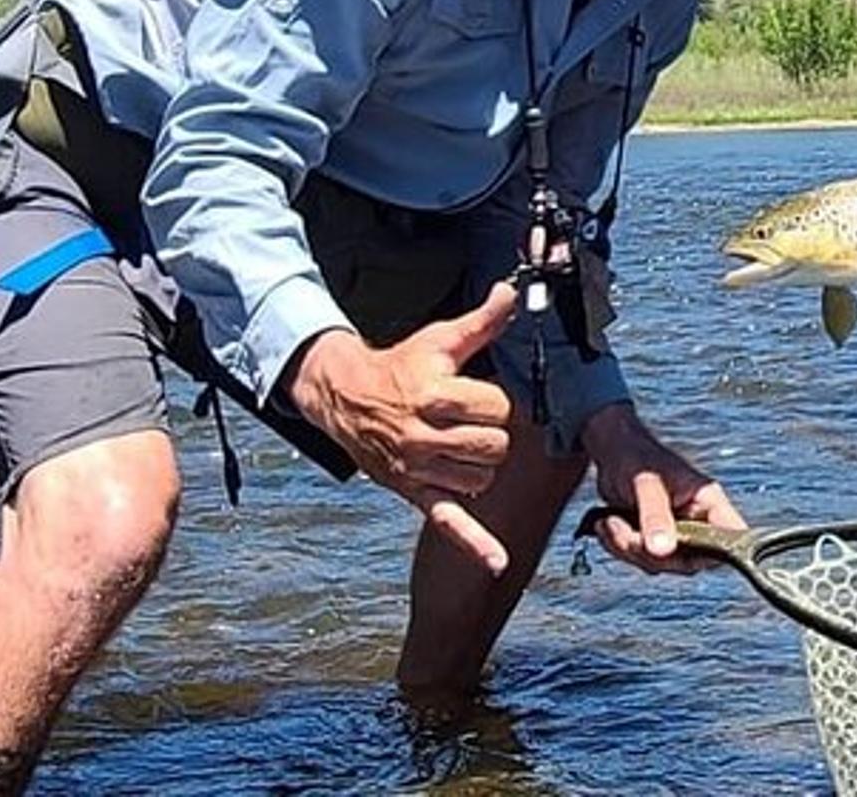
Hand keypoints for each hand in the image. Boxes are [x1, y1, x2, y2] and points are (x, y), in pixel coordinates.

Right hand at [289, 283, 516, 573]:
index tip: (483, 396)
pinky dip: (474, 544)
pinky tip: (495, 562)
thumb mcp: (438, 340)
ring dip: (481, 465)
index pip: (497, 410)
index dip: (498, 403)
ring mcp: (418, 469)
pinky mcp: (415, 493)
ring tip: (460, 444)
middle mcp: (423, 437)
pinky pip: (449, 522)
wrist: (344, 397)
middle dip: (492, 434)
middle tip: (473, 421)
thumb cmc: (400, 366)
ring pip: (481, 479)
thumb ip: (481, 323)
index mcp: (433, 396)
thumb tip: (511, 293)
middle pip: (493, 448)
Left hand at [583, 403, 743, 573]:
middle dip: (652, 553)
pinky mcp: (656, 541)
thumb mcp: (647, 486)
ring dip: (630, 549)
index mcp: (708, 501)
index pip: (732, 535)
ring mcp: (677, 534)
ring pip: (661, 564)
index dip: (723, 552)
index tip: (686, 552)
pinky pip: (642, 560)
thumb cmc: (637, 457)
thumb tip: (662, 551)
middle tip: (628, 533)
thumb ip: (656, 517)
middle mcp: (698, 521)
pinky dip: (620, 548)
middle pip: (690, 561)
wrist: (613, 452)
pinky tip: (608, 524)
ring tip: (612, 521)